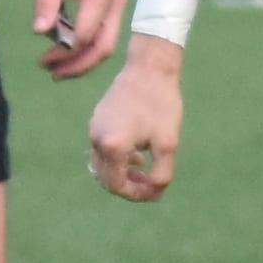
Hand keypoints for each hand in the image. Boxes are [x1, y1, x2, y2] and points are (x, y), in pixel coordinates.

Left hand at [34, 0, 127, 78]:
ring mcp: (116, 8)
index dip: (65, 51)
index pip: (86, 34)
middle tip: (52, 74)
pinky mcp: (111, 11)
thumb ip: (46, 2)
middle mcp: (116, 5)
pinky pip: (102, 37)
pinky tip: (66, 56)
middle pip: (103, 47)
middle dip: (78, 65)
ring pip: (105, 46)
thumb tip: (40, 32)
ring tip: (57, 70)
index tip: (42, 59)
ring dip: (82, 61)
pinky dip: (85, 50)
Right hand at [88, 49, 184, 201]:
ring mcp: (94, 128)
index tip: (155, 191)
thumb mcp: (168, 144)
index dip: (137, 195)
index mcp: (113, 147)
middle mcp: (97, 139)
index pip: (117, 186)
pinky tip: (136, 152)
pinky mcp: (96, 120)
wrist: (149, 68)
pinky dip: (116, 158)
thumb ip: (162, 174)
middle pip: (106, 179)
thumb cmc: (161, 104)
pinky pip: (101, 148)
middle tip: (150, 184)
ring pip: (102, 164)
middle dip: (128, 186)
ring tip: (144, 168)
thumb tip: (155, 192)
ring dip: (121, 172)